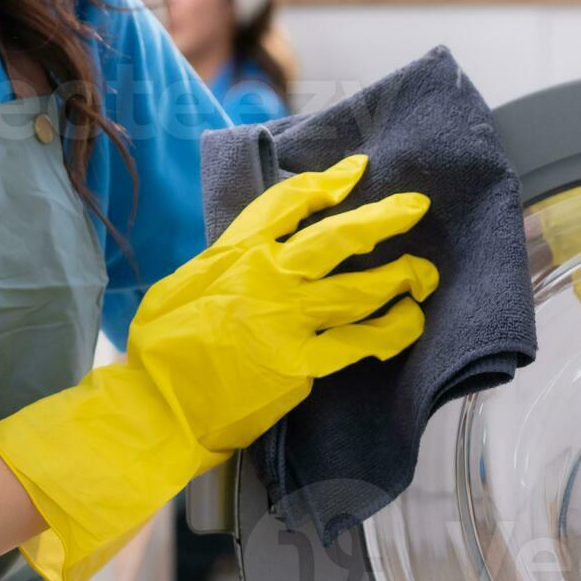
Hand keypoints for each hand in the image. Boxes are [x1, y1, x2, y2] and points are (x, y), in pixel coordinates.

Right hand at [0, 155, 434, 580]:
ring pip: (357, 289)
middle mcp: (265, 279)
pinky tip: (410, 322)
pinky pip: (356, 343)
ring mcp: (284, 321)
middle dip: (381, 218)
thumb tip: (251, 253)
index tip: (355, 172)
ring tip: (424, 272)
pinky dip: (389, 331)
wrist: (156, 407)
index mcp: (234, 255)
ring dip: (397, 277)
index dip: (326, 183)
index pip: (286, 204)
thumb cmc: (161, 351)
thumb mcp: (182, 285)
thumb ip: (223, 264)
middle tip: (415, 206)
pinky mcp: (298, 366)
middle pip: (337, 238)